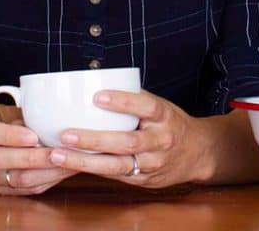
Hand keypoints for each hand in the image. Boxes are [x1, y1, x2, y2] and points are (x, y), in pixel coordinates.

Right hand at [0, 104, 77, 194]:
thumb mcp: (4, 112)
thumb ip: (21, 118)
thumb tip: (51, 121)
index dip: (11, 136)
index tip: (34, 136)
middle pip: (2, 160)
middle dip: (33, 158)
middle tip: (58, 153)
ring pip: (16, 179)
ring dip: (44, 173)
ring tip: (66, 163)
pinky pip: (25, 190)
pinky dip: (46, 181)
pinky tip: (61, 172)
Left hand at [47, 89, 213, 188]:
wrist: (199, 153)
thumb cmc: (170, 123)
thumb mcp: (160, 105)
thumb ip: (134, 97)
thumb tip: (97, 79)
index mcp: (164, 116)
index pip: (145, 106)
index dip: (122, 101)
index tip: (97, 97)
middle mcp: (160, 141)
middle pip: (127, 142)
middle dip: (94, 140)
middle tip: (65, 134)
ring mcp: (152, 164)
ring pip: (117, 166)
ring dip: (86, 162)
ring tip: (59, 154)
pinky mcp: (144, 181)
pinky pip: (116, 176)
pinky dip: (92, 171)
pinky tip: (71, 165)